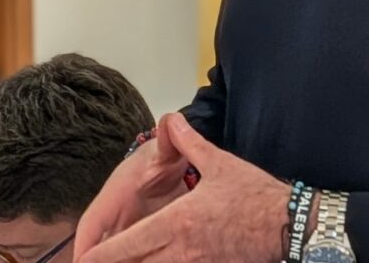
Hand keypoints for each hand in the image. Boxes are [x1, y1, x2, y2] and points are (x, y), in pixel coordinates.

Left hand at [73, 112, 290, 262]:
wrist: (286, 224)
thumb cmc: (253, 195)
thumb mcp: (218, 162)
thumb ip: (188, 142)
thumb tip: (171, 120)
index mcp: (177, 222)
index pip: (128, 245)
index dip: (102, 255)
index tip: (82, 259)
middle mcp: (180, 250)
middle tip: (91, 262)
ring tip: (121, 261)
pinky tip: (154, 262)